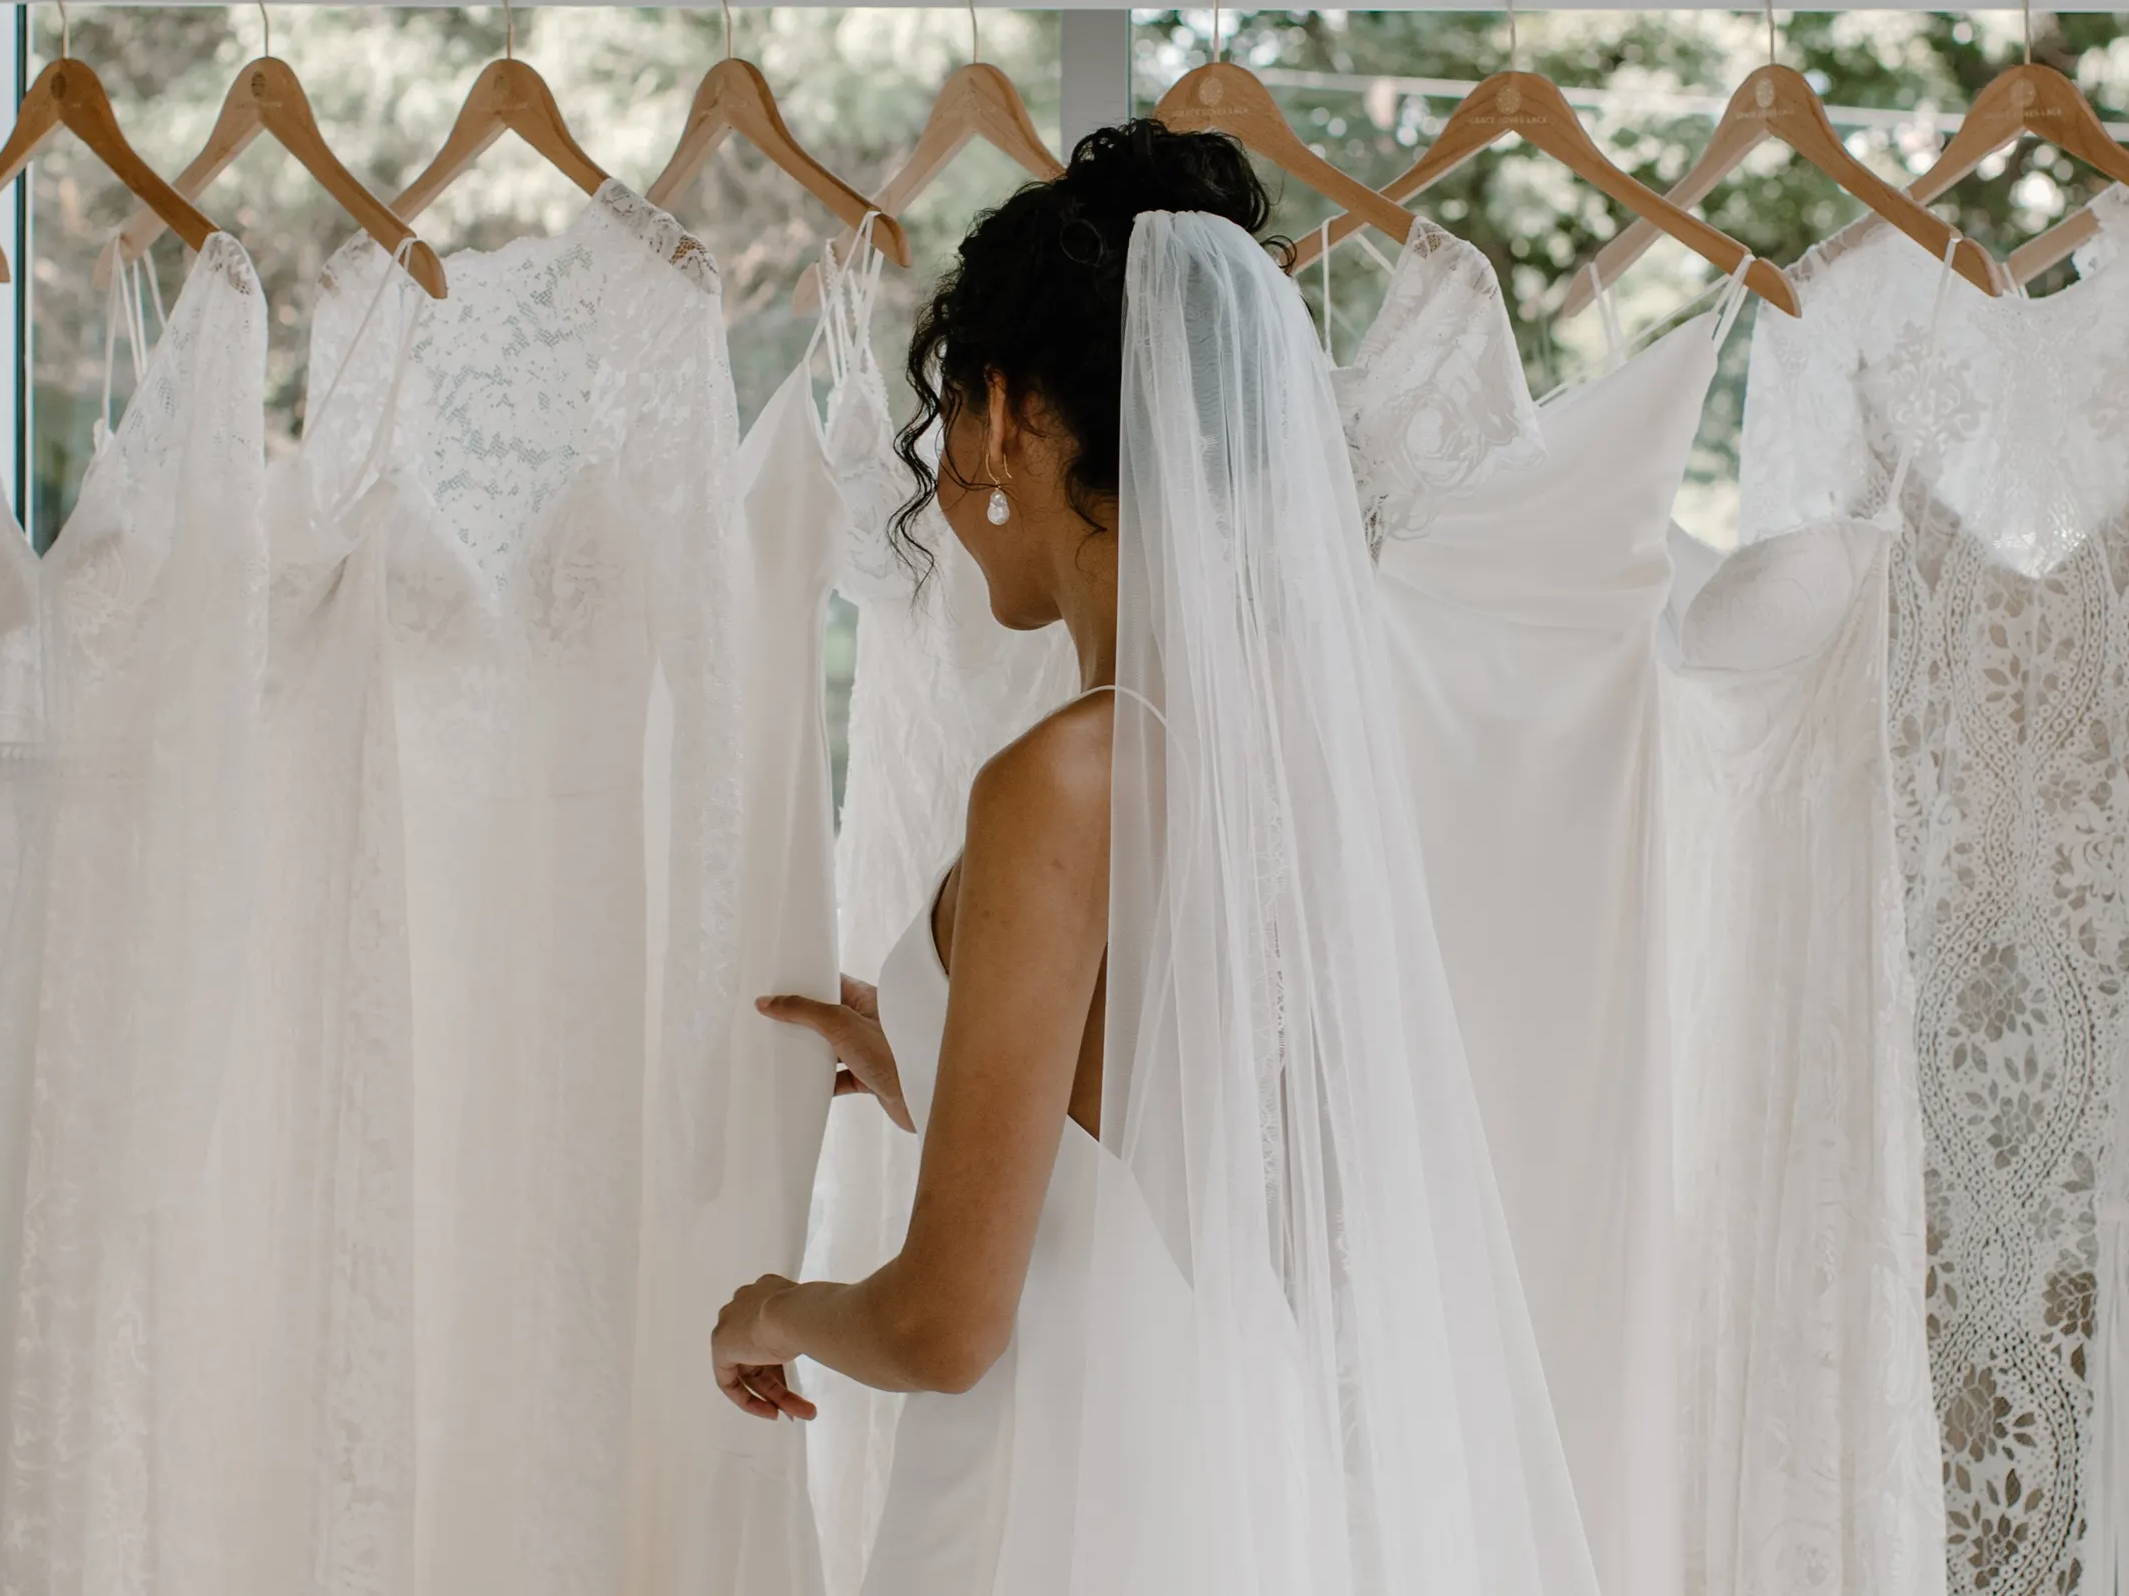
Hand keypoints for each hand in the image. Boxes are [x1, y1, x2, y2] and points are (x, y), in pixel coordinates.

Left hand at [713, 1274, 817, 1421]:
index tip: (803, 1377)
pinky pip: (730, 1380)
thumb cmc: (814, 1312)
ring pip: (753, 1371)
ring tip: (801, 1414)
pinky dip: (749, 1399)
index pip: (773, 1333)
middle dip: (785, 1384)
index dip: (787, 1362)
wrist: (795, 1313)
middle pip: (762, 1356)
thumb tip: (835, 1339)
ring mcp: (731, 1323)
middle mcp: (746, 1304)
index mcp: (767, 1290)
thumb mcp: (816, 1319)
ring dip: (777, 1396)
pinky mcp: (721, 1345)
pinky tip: (773, 1411)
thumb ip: (813, 1328)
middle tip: (806, 1405)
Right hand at [757, 977, 914, 1132]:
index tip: (780, 985)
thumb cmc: (892, 1053)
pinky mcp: (870, 1078)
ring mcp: (870, 1050)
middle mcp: (869, 1022)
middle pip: (829, 1017)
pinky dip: (823, 1081)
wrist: (923, 1094)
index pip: (833, 982)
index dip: (808, 982)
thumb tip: (768, 1002)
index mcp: (867, 999)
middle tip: (772, 1020)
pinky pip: (841, 1077)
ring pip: (833, 1048)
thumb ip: (804, 1011)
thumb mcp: (841, 1023)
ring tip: (782, 1051)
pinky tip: (806, 1085)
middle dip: (803, 1020)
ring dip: (811, 1052)